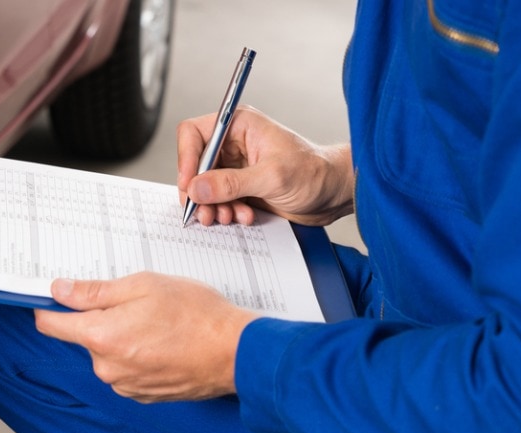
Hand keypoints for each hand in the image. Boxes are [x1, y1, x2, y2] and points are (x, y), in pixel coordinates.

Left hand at [34, 273, 256, 402]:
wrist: (235, 353)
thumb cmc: (196, 315)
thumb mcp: (143, 285)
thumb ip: (95, 291)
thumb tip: (59, 291)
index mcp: (101, 336)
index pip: (50, 324)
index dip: (49, 306)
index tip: (54, 296)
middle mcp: (106, 367)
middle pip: (84, 337)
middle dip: (101, 319)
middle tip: (136, 304)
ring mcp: (124, 385)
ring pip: (107, 354)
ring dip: (122, 338)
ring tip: (157, 325)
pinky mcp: (142, 395)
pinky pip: (126, 371)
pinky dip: (138, 356)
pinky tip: (163, 344)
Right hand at [177, 106, 353, 226]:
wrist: (334, 194)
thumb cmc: (314, 173)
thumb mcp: (272, 177)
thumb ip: (231, 183)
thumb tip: (197, 188)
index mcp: (239, 126)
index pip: (194, 134)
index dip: (186, 159)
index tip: (189, 185)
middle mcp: (233, 144)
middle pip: (194, 165)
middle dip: (199, 192)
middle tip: (206, 212)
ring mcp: (235, 167)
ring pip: (204, 187)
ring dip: (212, 206)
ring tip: (228, 217)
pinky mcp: (240, 187)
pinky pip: (218, 200)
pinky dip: (224, 212)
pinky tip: (242, 217)